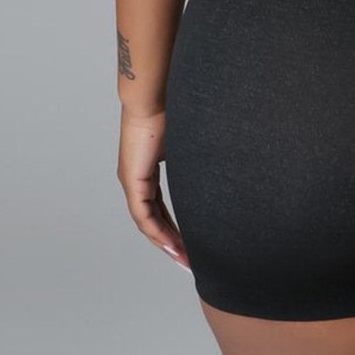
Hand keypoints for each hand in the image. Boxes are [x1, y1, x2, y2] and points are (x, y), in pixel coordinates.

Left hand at [118, 107, 190, 271]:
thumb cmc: (172, 108)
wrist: (154, 95)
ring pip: (147, 222)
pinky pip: (144, 216)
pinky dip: (157, 232)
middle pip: (153, 220)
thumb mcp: (187, 142)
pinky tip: (171, 245)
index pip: (160, 207)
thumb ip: (195, 158)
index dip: (174, 226)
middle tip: (189, 259)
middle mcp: (136, 179)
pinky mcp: (133, 180)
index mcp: (148, 170)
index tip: (190, 242)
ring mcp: (133, 181)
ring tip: (184, 259)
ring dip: (166, 242)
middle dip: (171, 241)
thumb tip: (221, 162)